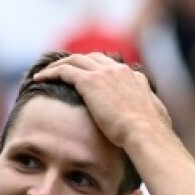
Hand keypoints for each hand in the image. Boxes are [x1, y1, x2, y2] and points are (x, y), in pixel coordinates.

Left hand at [33, 53, 171, 150]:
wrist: (145, 134)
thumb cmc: (150, 136)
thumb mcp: (154, 120)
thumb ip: (150, 114)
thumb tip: (152, 120)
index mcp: (133, 78)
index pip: (110, 66)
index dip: (94, 69)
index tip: (83, 76)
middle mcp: (119, 70)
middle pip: (91, 58)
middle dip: (74, 62)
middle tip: (59, 71)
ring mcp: (104, 73)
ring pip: (75, 60)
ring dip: (58, 65)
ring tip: (45, 73)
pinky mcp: (90, 82)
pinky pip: (64, 70)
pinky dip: (51, 72)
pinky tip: (39, 78)